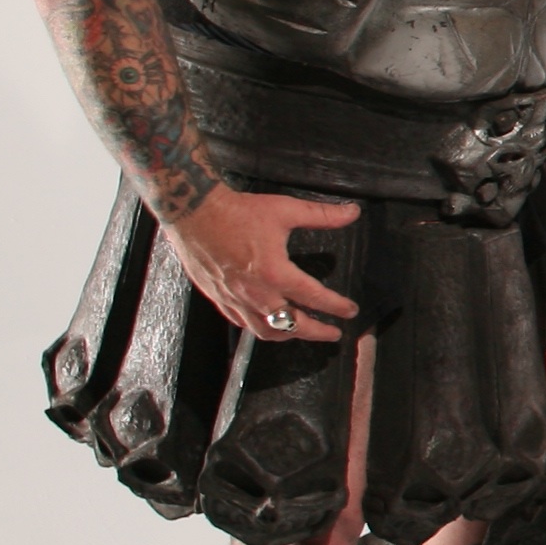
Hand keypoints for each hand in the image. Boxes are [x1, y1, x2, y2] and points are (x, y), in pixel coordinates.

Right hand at [168, 187, 362, 343]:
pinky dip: (258, 327)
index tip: (350, 311)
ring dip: (288, 334)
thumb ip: (322, 215)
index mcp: (275, 273)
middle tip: (333, 334)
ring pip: (264, 331)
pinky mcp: (218, 298)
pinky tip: (265, 322)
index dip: (336, 306)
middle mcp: (255, 293)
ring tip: (301, 331)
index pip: (314, 297)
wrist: (194, 211)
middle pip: (292, 324)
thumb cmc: (238, 211)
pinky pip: (241, 323)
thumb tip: (352, 212)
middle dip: (316, 332)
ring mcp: (234, 299)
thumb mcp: (285, 210)